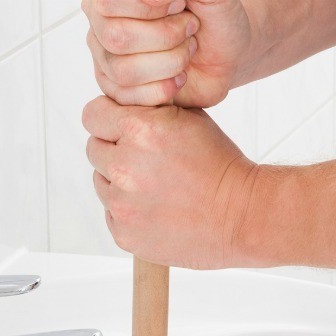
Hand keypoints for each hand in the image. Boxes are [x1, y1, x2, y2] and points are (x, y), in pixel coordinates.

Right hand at [83, 0, 253, 107]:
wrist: (226, 52)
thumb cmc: (213, 17)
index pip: (110, 2)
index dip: (150, 7)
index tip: (180, 4)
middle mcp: (101, 25)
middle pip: (117, 37)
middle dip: (165, 36)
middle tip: (189, 28)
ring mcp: (106, 59)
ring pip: (124, 71)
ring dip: (168, 62)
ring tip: (188, 51)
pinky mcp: (119, 91)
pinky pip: (130, 98)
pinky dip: (165, 88)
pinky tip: (180, 76)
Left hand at [84, 96, 259, 267]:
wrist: (242, 216)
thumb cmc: (221, 167)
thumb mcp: (189, 118)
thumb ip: (148, 108)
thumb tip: (118, 101)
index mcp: (139, 130)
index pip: (93, 115)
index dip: (109, 119)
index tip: (124, 128)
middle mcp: (125, 167)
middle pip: (94, 149)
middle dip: (116, 150)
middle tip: (148, 161)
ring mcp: (122, 205)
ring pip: (101, 183)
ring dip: (121, 183)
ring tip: (157, 187)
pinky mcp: (125, 234)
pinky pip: (112, 214)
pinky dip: (130, 212)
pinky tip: (158, 209)